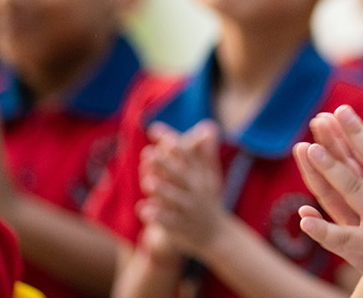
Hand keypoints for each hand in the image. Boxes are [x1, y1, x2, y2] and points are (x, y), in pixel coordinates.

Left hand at [137, 120, 231, 259]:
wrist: (217, 235)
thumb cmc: (207, 200)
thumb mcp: (210, 175)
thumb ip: (203, 152)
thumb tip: (207, 126)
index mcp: (200, 175)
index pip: (186, 154)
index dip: (171, 141)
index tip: (154, 129)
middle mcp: (195, 190)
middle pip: (180, 174)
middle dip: (165, 164)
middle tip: (148, 153)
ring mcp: (188, 209)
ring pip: (174, 198)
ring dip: (161, 190)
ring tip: (148, 182)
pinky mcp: (180, 227)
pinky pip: (168, 221)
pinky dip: (157, 216)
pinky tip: (144, 210)